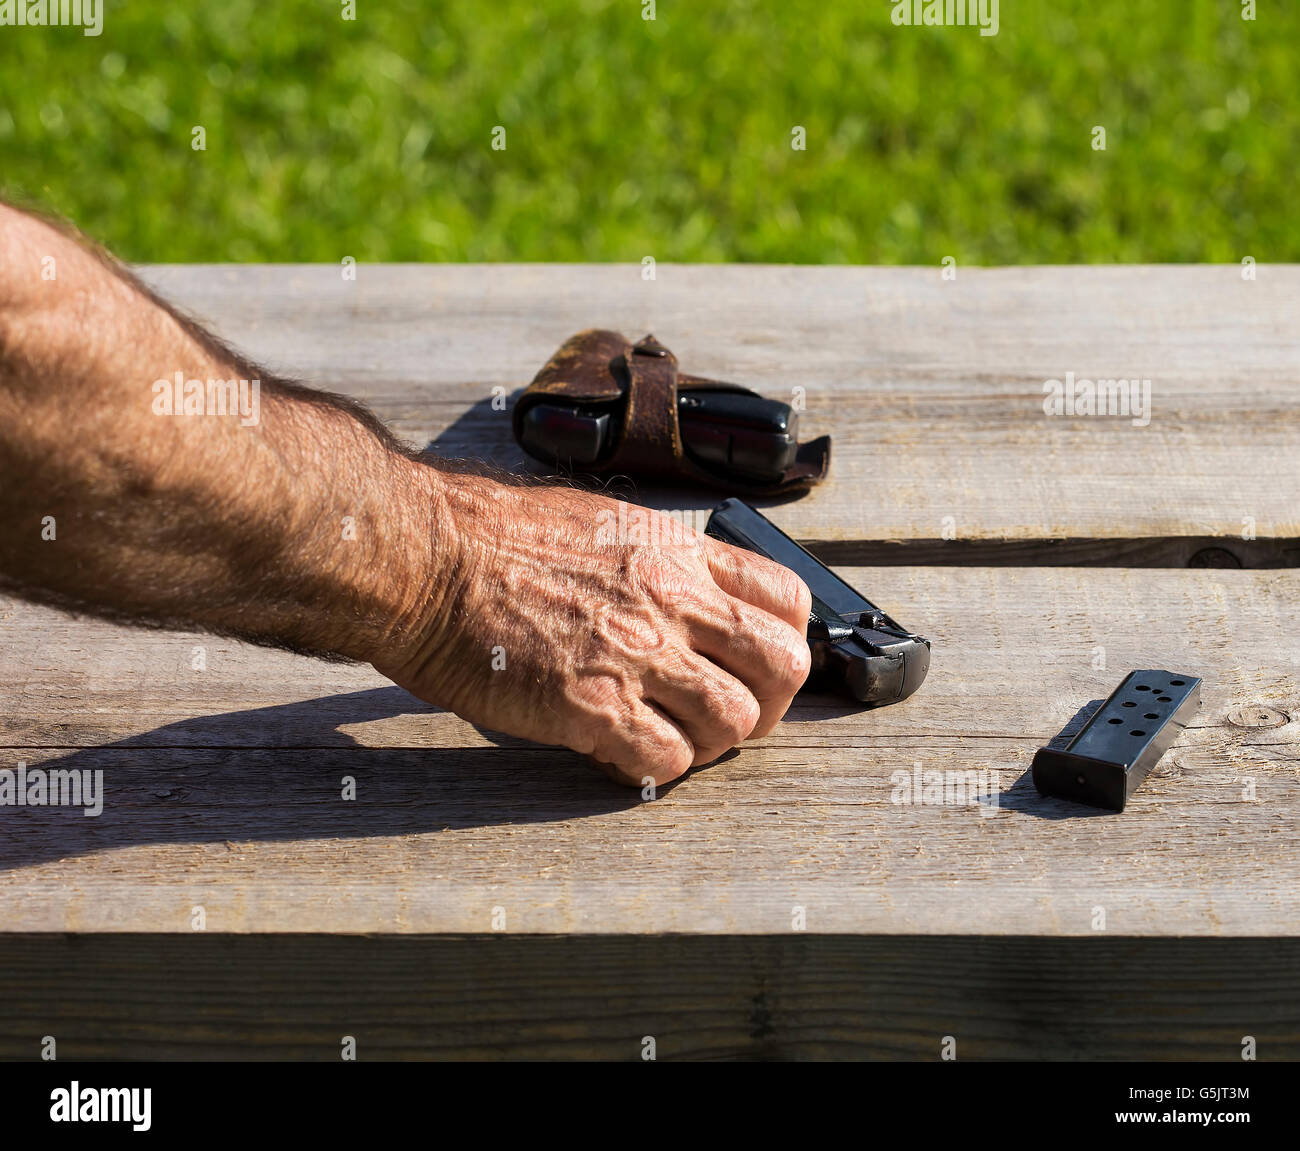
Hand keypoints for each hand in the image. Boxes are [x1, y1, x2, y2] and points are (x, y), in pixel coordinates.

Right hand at [377, 473, 811, 784]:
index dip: (783, 641)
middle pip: (782, 665)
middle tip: (729, 715)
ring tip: (669, 738)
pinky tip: (618, 755)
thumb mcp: (599, 524)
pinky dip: (652, 769)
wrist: (426, 557)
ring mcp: (639, 653)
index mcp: (676, 552)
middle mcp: (673, 599)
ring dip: (710, 742)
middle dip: (768, 702)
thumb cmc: (490, 537)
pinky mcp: (595, 706)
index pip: (784, 598)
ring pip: (735, 720)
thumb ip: (654, 562)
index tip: (758, 664)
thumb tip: (682, 598)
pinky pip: (666, 759)